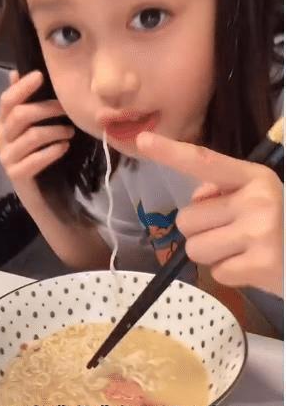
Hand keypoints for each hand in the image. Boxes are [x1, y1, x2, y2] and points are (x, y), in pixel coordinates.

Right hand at [0, 70, 74, 207]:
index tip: (40, 75)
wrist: (41, 194)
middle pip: (20, 115)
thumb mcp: (33, 126)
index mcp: (3, 122)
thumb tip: (17, 72)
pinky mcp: (16, 175)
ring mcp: (6, 157)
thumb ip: (25, 101)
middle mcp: (0, 138)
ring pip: (32, 136)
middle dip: (47, 109)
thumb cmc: (38, 153)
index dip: (22, 87)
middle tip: (67, 110)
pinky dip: (53, 151)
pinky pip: (35, 159)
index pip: (7, 100)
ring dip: (55, 131)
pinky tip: (64, 147)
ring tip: (70, 132)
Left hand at [136, 131, 282, 296]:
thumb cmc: (281, 223)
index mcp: (253, 177)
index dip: (170, 152)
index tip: (142, 140)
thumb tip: (196, 200)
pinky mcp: (260, 266)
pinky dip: (230, 273)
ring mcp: (258, 232)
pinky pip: (216, 272)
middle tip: (235, 233)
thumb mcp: (258, 195)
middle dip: (202, 230)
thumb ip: (223, 190)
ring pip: (194, 248)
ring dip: (213, 253)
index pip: (203, 161)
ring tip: (243, 250)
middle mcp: (255, 200)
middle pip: (187, 219)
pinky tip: (254, 266)